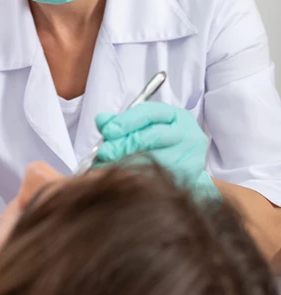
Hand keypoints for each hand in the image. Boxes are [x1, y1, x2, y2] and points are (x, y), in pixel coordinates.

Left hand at [95, 102, 220, 202]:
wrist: (180, 164)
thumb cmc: (156, 142)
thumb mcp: (140, 127)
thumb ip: (119, 122)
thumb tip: (102, 120)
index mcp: (175, 116)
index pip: (151, 113)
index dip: (127, 121)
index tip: (108, 131)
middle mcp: (188, 134)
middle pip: (154, 136)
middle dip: (126, 144)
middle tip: (105, 153)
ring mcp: (192, 156)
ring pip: (158, 160)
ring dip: (131, 164)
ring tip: (111, 167)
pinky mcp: (190, 178)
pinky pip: (163, 180)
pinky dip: (142, 180)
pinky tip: (126, 181)